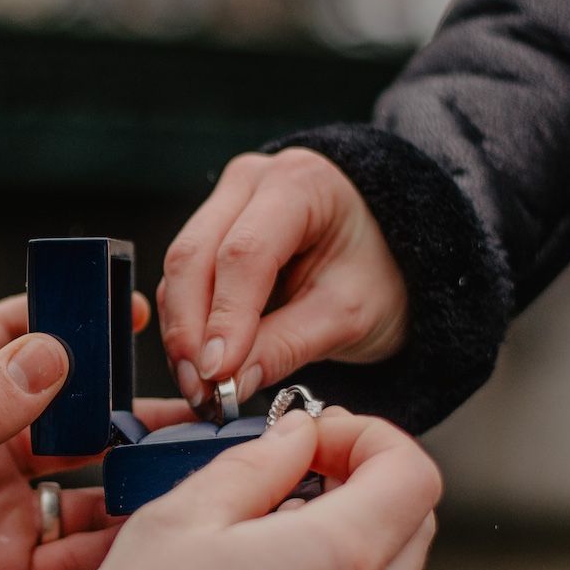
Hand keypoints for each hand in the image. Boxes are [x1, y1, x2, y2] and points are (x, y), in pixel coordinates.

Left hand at [0, 294, 179, 569]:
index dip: (56, 319)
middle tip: (180, 403)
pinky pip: (78, 557)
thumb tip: (49, 353)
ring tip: (179, 466)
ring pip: (82, 487)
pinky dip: (115, 546)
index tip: (119, 310)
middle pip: (61, 417)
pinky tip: (152, 531)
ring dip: (128, 477)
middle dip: (117, 407)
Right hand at [58, 407, 440, 569]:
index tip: (310, 436)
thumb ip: (250, 465)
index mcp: (343, 558)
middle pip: (409, 519)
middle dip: (357, 479)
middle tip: (286, 472)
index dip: (368, 436)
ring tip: (251, 535)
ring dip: (338, 533)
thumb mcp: (177, 522)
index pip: (413, 471)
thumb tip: (294, 437)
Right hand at [159, 148, 408, 410]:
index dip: (226, 318)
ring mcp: (226, 200)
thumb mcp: (348, 315)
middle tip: (200, 389)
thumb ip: (287, 345)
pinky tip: (198, 364)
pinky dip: (186, 323)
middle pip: (195, 255)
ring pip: (180, 268)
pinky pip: (183, 278)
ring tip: (199, 387)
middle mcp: (253, 180)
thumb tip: (229, 383)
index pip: (245, 254)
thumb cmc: (380, 273)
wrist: (389, 252)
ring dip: (181, 332)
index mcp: (301, 184)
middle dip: (190, 330)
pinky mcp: (212, 229)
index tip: (217, 374)